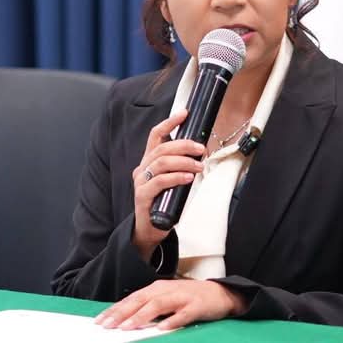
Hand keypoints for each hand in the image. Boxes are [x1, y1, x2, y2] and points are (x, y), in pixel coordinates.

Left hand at [94, 279, 246, 329]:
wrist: (220, 293)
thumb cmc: (190, 298)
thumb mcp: (166, 299)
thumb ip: (148, 307)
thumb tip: (125, 319)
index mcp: (157, 288)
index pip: (132, 299)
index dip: (115, 309)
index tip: (100, 320)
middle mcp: (166, 290)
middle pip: (141, 300)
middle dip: (122, 313)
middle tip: (107, 325)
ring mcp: (181, 297)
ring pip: (158, 305)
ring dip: (142, 316)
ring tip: (128, 327)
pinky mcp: (196, 306)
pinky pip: (183, 314)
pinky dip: (173, 321)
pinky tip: (163, 328)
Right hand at [131, 110, 205, 259]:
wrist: (150, 229)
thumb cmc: (164, 201)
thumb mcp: (173, 179)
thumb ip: (181, 165)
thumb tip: (201, 151)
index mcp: (149, 161)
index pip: (156, 135)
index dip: (169, 122)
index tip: (184, 113)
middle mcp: (142, 168)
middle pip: (162, 148)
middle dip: (184, 145)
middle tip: (201, 148)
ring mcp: (141, 182)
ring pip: (162, 163)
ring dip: (184, 162)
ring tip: (199, 165)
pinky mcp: (143, 196)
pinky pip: (160, 182)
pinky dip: (176, 177)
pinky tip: (189, 178)